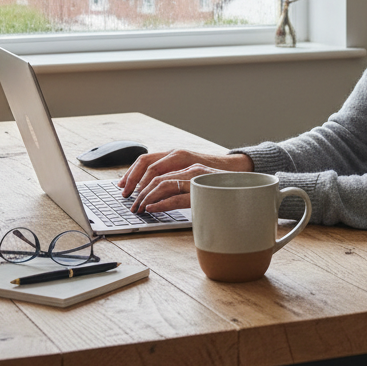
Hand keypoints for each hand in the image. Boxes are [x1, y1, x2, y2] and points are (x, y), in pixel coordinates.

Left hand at [118, 149, 253, 211]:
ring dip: (146, 197)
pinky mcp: (202, 187)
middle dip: (136, 189)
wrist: (243, 179)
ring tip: (139, 208)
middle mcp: (185, 162)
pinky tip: (152, 208)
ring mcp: (194, 173)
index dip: (131, 175)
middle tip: (131, 204)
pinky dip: (161, 203)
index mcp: (179, 157)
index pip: (147, 161)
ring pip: (161, 182)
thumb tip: (148, 193)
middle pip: (151, 172)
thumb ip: (173, 179)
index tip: (123, 188)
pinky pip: (176, 195)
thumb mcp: (191, 175)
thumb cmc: (215, 180)